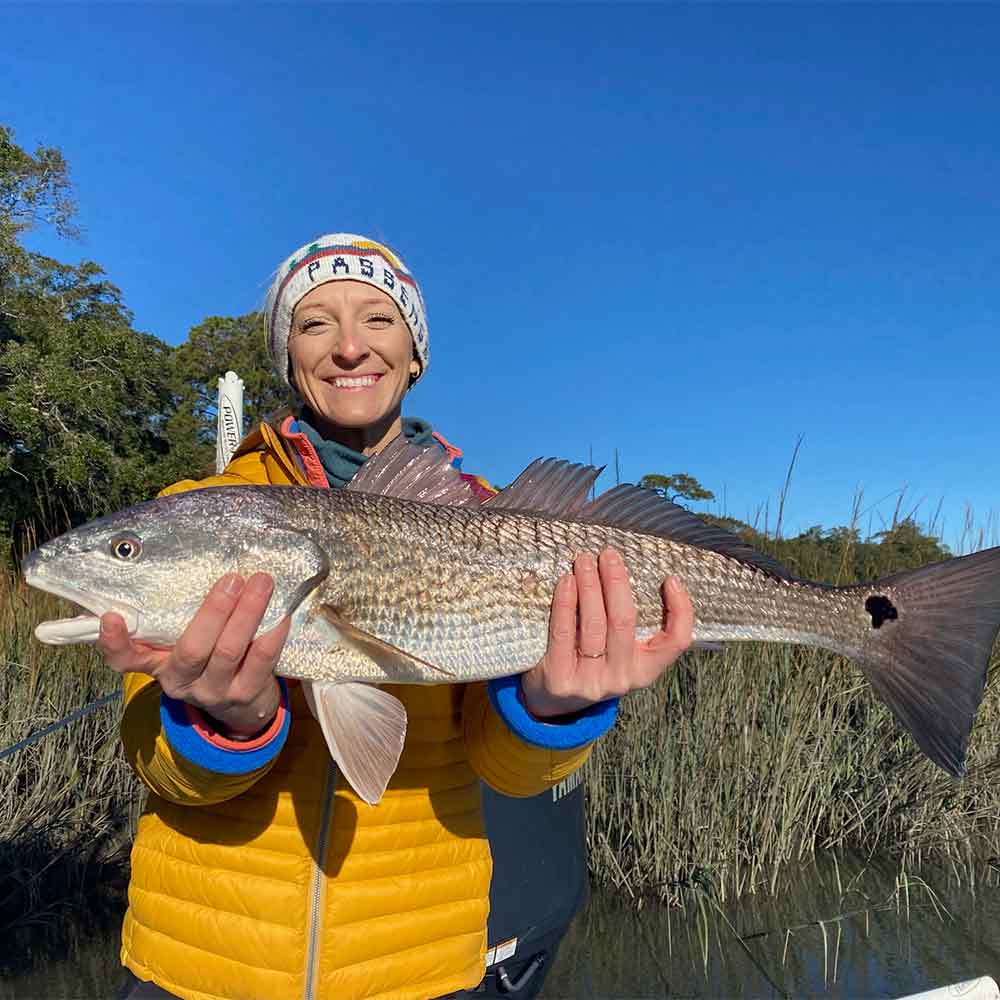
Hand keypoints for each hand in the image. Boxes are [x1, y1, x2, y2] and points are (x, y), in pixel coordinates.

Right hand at [97, 573, 290, 738]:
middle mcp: (181, 681)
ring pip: (229, 651)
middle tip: (232, 578)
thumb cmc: (208, 657)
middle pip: (192, 649)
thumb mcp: (183, 643)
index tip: (110, 616)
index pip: (125, 659)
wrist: (241, 706)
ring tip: (262, 583)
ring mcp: (214, 691)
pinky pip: (262, 660)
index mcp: (157, 664)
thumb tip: (190, 559)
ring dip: (248, 614)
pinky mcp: (246, 694)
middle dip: (214, 611)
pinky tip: (282, 612)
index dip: (115, 642)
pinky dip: (273, 633)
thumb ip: (179, 615)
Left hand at [521, 548, 692, 718]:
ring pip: (594, 624)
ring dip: (589, 586)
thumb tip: (634, 575)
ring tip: (584, 561)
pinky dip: (565, 603)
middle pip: (624, 621)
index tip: (670, 579)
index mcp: (645, 670)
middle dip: (616, 582)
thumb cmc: (590, 661)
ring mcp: (591, 682)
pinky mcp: (561, 679)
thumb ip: (629, 624)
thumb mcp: (619, 651)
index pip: (676, 642)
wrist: (552, 701)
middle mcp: (622, 678)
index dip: (681, 610)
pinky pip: (563, 633)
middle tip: (608, 555)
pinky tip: (566, 582)